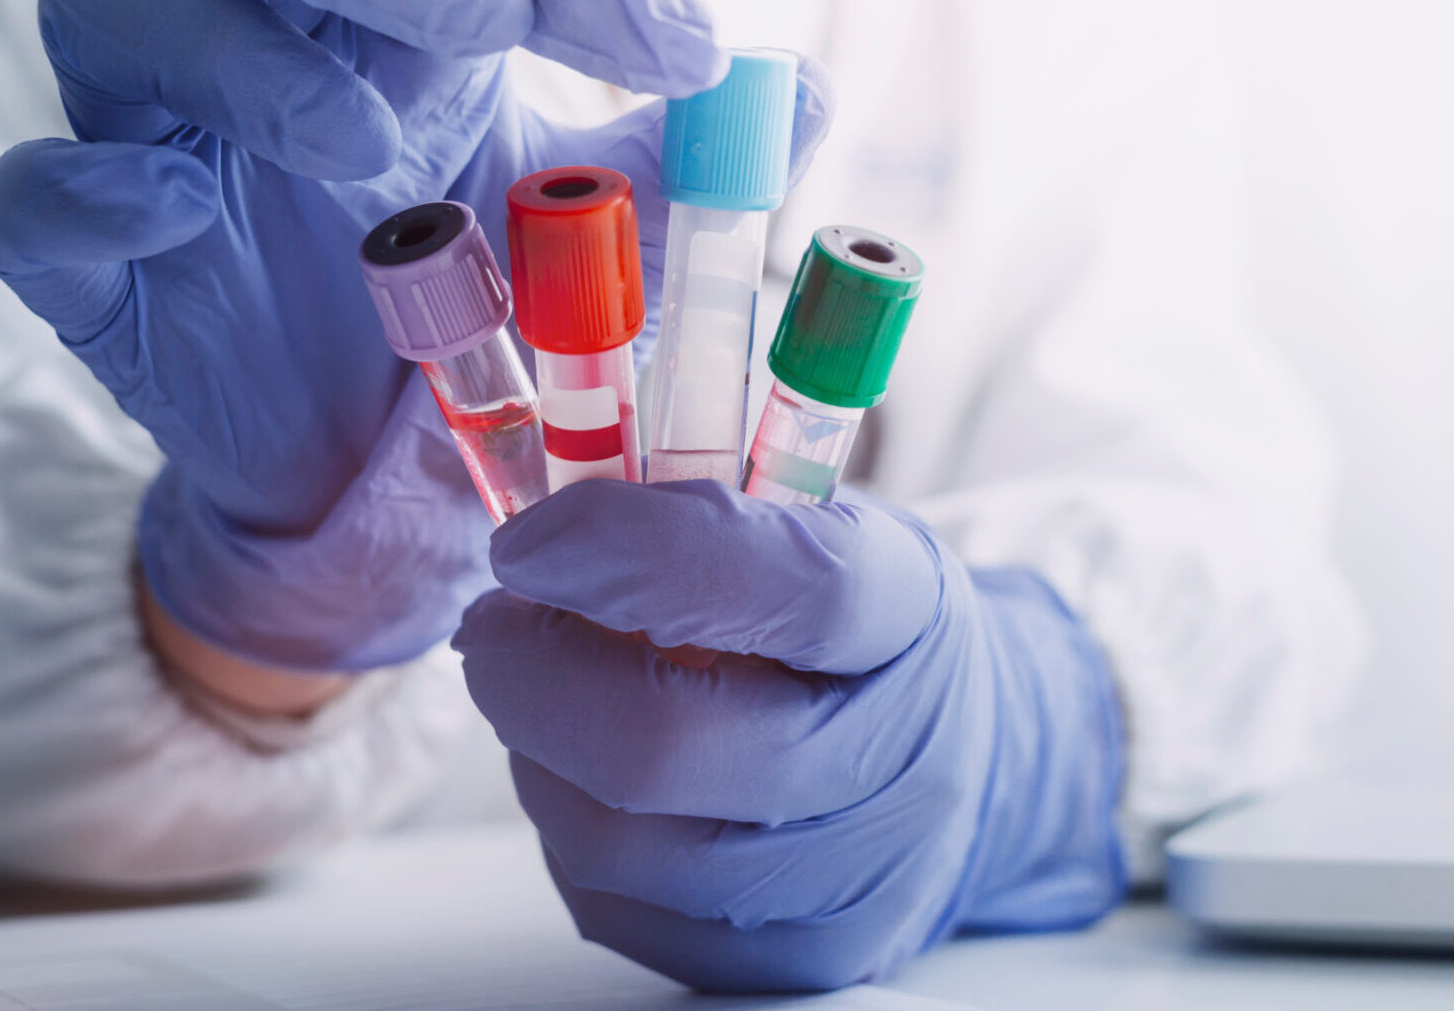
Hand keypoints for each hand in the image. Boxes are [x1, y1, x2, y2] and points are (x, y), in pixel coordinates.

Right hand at [0, 0, 738, 673]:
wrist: (364, 495)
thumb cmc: (476, 326)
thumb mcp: (600, 253)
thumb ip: (680, 171)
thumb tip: (802, 88)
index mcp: (390, 17)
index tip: (681, 49)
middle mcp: (256, 40)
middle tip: (482, 18)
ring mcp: (153, 140)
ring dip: (237, 53)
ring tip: (365, 155)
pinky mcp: (86, 265)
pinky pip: (23, 193)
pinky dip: (87, 188)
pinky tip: (177, 215)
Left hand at [453, 480, 1127, 990]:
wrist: (959, 760)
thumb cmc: (846, 624)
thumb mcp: (812, 521)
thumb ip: (695, 498)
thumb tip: (542, 493)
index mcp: (910, 609)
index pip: (788, 582)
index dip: (634, 554)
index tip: (528, 542)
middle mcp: (901, 757)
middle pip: (670, 743)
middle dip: (534, 678)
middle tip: (495, 626)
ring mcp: (852, 878)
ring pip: (620, 842)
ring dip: (539, 755)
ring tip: (547, 696)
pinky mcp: (795, 960)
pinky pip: (616, 908)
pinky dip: (571, 830)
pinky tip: (590, 777)